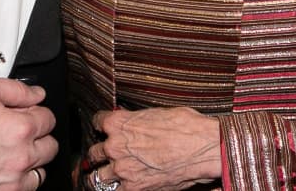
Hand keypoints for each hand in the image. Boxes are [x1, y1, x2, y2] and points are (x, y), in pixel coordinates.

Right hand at [0, 76, 56, 189]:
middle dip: (39, 136)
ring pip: (40, 173)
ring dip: (31, 161)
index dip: (36, 113)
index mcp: (20, 129)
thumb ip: (16, 89)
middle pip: (50, 147)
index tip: (27, 114)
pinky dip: (17, 181)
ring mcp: (11, 182)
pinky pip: (23, 190)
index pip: (49, 119)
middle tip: (20, 132)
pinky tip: (3, 170)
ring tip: (11, 153)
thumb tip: (36, 94)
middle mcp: (20, 158)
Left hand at [86, 107, 220, 190]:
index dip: (102, 126)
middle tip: (104, 157)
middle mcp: (115, 146)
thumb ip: (138, 120)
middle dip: (98, 155)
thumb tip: (133, 121)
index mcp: (119, 123)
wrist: (203, 147)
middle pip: (93, 153)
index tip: (105, 130)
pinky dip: (117, 189)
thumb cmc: (186, 126)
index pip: (97, 122)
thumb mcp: (157, 113)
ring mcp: (122, 169)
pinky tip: (124, 186)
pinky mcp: (133, 188)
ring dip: (102, 176)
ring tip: (109, 176)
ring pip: (96, 177)